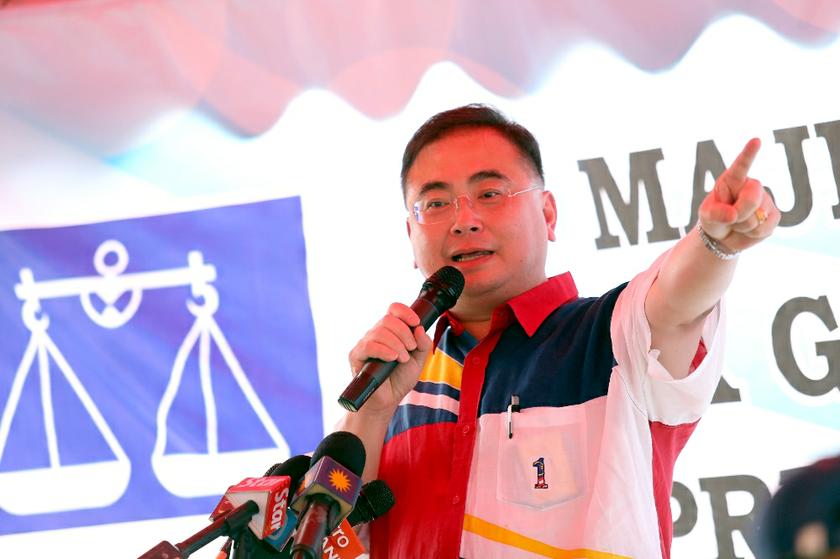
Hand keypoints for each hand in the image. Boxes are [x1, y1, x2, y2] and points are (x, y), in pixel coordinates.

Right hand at [347, 303, 432, 417]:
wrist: (387, 400)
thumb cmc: (400, 379)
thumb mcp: (419, 360)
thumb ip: (423, 344)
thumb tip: (418, 328)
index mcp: (390, 331)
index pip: (393, 310)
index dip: (405, 312)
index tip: (416, 322)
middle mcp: (376, 334)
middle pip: (388, 319)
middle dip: (404, 333)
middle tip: (410, 349)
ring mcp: (365, 344)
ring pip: (379, 331)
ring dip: (396, 344)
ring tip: (402, 359)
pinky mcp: (356, 356)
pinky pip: (369, 345)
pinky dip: (384, 350)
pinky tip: (392, 358)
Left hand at [698, 138, 779, 251]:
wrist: (724, 236)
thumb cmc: (713, 219)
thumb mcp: (706, 216)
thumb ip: (715, 213)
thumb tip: (733, 214)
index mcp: (732, 180)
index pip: (741, 165)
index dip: (749, 153)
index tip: (756, 140)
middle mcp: (752, 186)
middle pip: (752, 198)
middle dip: (740, 213)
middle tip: (730, 218)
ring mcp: (765, 200)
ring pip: (758, 216)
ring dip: (743, 226)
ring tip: (737, 223)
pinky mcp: (774, 215)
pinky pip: (765, 227)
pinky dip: (753, 233)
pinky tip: (748, 229)